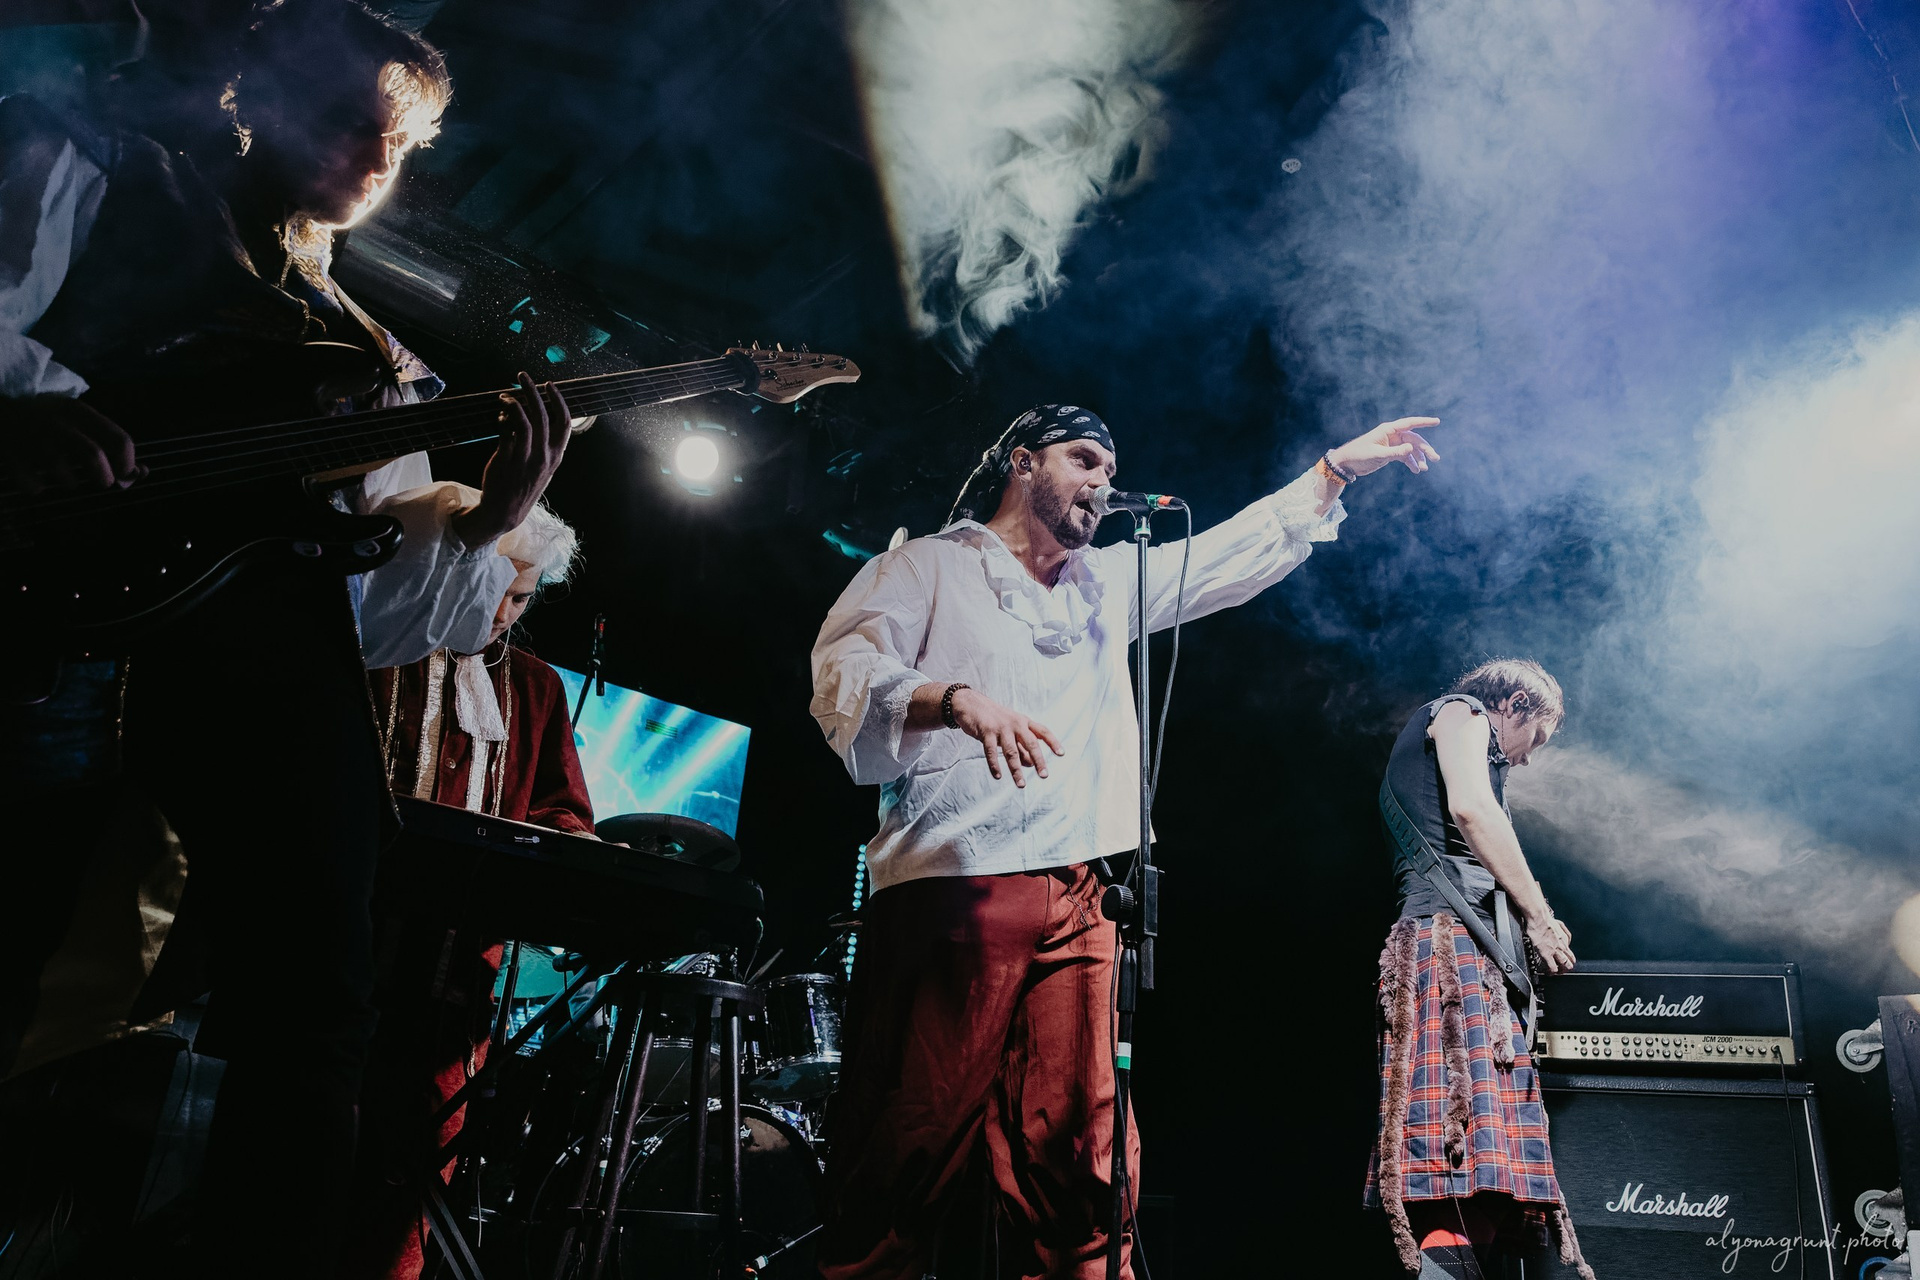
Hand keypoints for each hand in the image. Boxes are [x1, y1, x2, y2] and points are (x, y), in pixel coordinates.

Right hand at [2, 396, 142, 495]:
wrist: (0, 408)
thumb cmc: (49, 419)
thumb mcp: (79, 420)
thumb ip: (109, 443)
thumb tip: (142, 473)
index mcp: (79, 412)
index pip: (119, 440)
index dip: (128, 464)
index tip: (124, 473)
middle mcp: (57, 423)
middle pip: (92, 456)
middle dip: (103, 478)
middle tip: (101, 481)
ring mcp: (31, 438)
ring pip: (63, 475)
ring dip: (70, 483)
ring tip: (65, 478)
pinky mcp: (9, 453)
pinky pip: (33, 485)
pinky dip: (38, 487)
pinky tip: (36, 479)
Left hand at [452, 373, 572, 546]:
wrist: (505, 511)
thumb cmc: (523, 487)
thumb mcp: (543, 468)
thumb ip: (543, 446)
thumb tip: (534, 417)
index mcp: (556, 456)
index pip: (564, 422)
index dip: (559, 400)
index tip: (550, 385)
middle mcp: (544, 455)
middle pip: (542, 414)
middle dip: (533, 390)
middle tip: (523, 376)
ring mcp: (525, 457)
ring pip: (524, 419)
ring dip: (514, 401)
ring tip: (504, 395)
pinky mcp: (507, 458)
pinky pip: (505, 430)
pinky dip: (502, 417)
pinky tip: (499, 415)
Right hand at [948, 687, 1063, 787]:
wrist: (970, 704)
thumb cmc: (994, 719)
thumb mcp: (1011, 730)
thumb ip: (1021, 746)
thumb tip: (1032, 764)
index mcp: (1024, 721)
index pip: (1042, 731)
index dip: (1053, 742)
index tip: (1061, 754)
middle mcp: (1015, 723)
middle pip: (1030, 743)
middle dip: (1038, 760)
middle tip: (1044, 775)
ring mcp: (1000, 727)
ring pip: (1011, 751)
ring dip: (1016, 770)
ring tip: (1021, 784)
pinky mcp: (986, 732)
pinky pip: (991, 751)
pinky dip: (994, 765)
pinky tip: (998, 776)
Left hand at [1325, 416, 1440, 478]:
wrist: (1346, 463)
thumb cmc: (1358, 455)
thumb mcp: (1377, 454)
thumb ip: (1395, 452)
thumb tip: (1412, 449)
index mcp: (1388, 430)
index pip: (1410, 423)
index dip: (1424, 422)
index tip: (1437, 422)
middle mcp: (1392, 435)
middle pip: (1414, 439)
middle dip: (1425, 449)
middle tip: (1435, 458)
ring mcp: (1392, 444)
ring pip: (1411, 449)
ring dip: (1418, 458)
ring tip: (1423, 469)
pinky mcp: (1390, 453)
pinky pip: (1405, 456)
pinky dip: (1411, 463)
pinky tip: (1416, 470)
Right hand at [1526, 914, 1575, 974]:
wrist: (1539, 918)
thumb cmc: (1545, 919)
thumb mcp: (1559, 924)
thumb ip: (1564, 932)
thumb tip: (1564, 937)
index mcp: (1565, 940)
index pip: (1571, 954)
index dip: (1568, 960)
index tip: (1564, 962)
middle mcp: (1563, 946)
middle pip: (1570, 961)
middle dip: (1566, 967)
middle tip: (1561, 970)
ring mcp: (1555, 951)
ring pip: (1564, 966)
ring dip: (1561, 971)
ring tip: (1556, 973)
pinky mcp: (1547, 954)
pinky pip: (1553, 967)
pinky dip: (1552, 972)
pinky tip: (1549, 972)